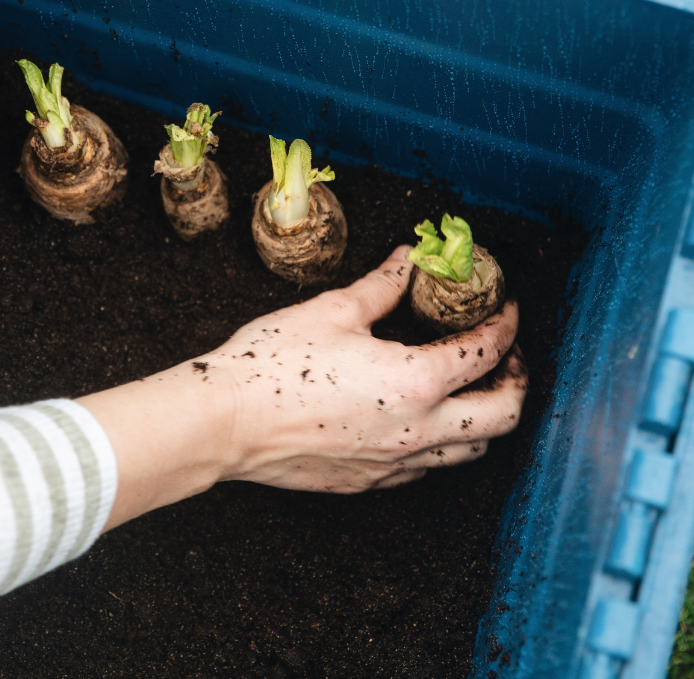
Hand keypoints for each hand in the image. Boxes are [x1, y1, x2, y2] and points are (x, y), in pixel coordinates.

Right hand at [79, 246, 525, 530]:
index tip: (505, 308)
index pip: (485, 353)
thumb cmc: (274, 361)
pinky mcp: (369, 482)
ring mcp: (395, 464)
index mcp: (416, 380)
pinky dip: (440, 442)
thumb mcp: (332, 310)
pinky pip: (426, 469)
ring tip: (469, 388)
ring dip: (483, 418)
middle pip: (503, 418)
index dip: (504, 325)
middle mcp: (418, 430)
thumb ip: (382, 286)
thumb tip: (406, 260)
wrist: (226, 421)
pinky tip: (417, 419)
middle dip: (516, 382)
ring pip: (470, 451)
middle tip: (505, 356)